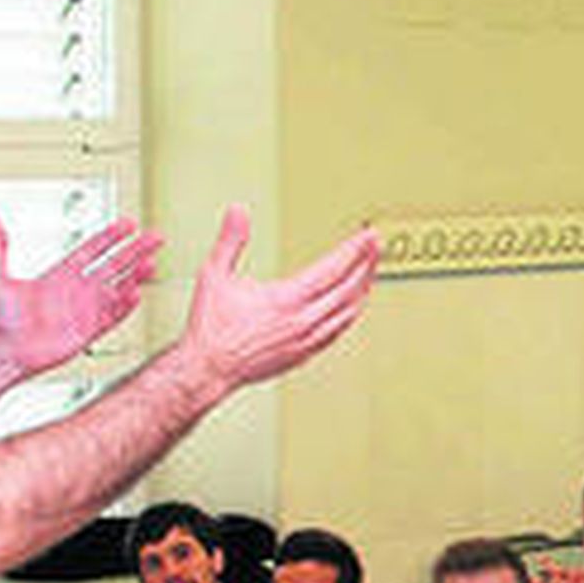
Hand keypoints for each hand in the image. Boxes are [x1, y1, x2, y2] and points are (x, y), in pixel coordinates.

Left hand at [0, 214, 160, 378]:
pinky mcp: (89, 331)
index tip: (128, 224)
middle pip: (113, 265)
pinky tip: (137, 294)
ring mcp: (85, 311)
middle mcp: (76, 291)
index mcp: (60, 276)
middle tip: (154, 238)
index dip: (110, 237)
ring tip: (152, 264)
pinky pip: (113, 316)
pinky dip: (126, 306)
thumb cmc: (0, 321)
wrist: (7, 354)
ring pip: (118, 289)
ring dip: (136, 276)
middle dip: (135, 251)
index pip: (92, 250)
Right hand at [181, 206, 378, 395]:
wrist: (207, 370)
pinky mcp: (303, 355)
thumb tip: (238, 212)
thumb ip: (230, 241)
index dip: (355, 250)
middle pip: (349, 290)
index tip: (368, 235)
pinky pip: (337, 332)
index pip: (333, 269)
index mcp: (287, 300)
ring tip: (369, 273)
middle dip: (367, 265)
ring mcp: (306, 341)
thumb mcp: (215, 276)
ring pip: (348, 313)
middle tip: (375, 247)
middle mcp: (303, 322)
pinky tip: (350, 307)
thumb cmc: (211, 328)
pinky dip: (350, 314)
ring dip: (362, 290)